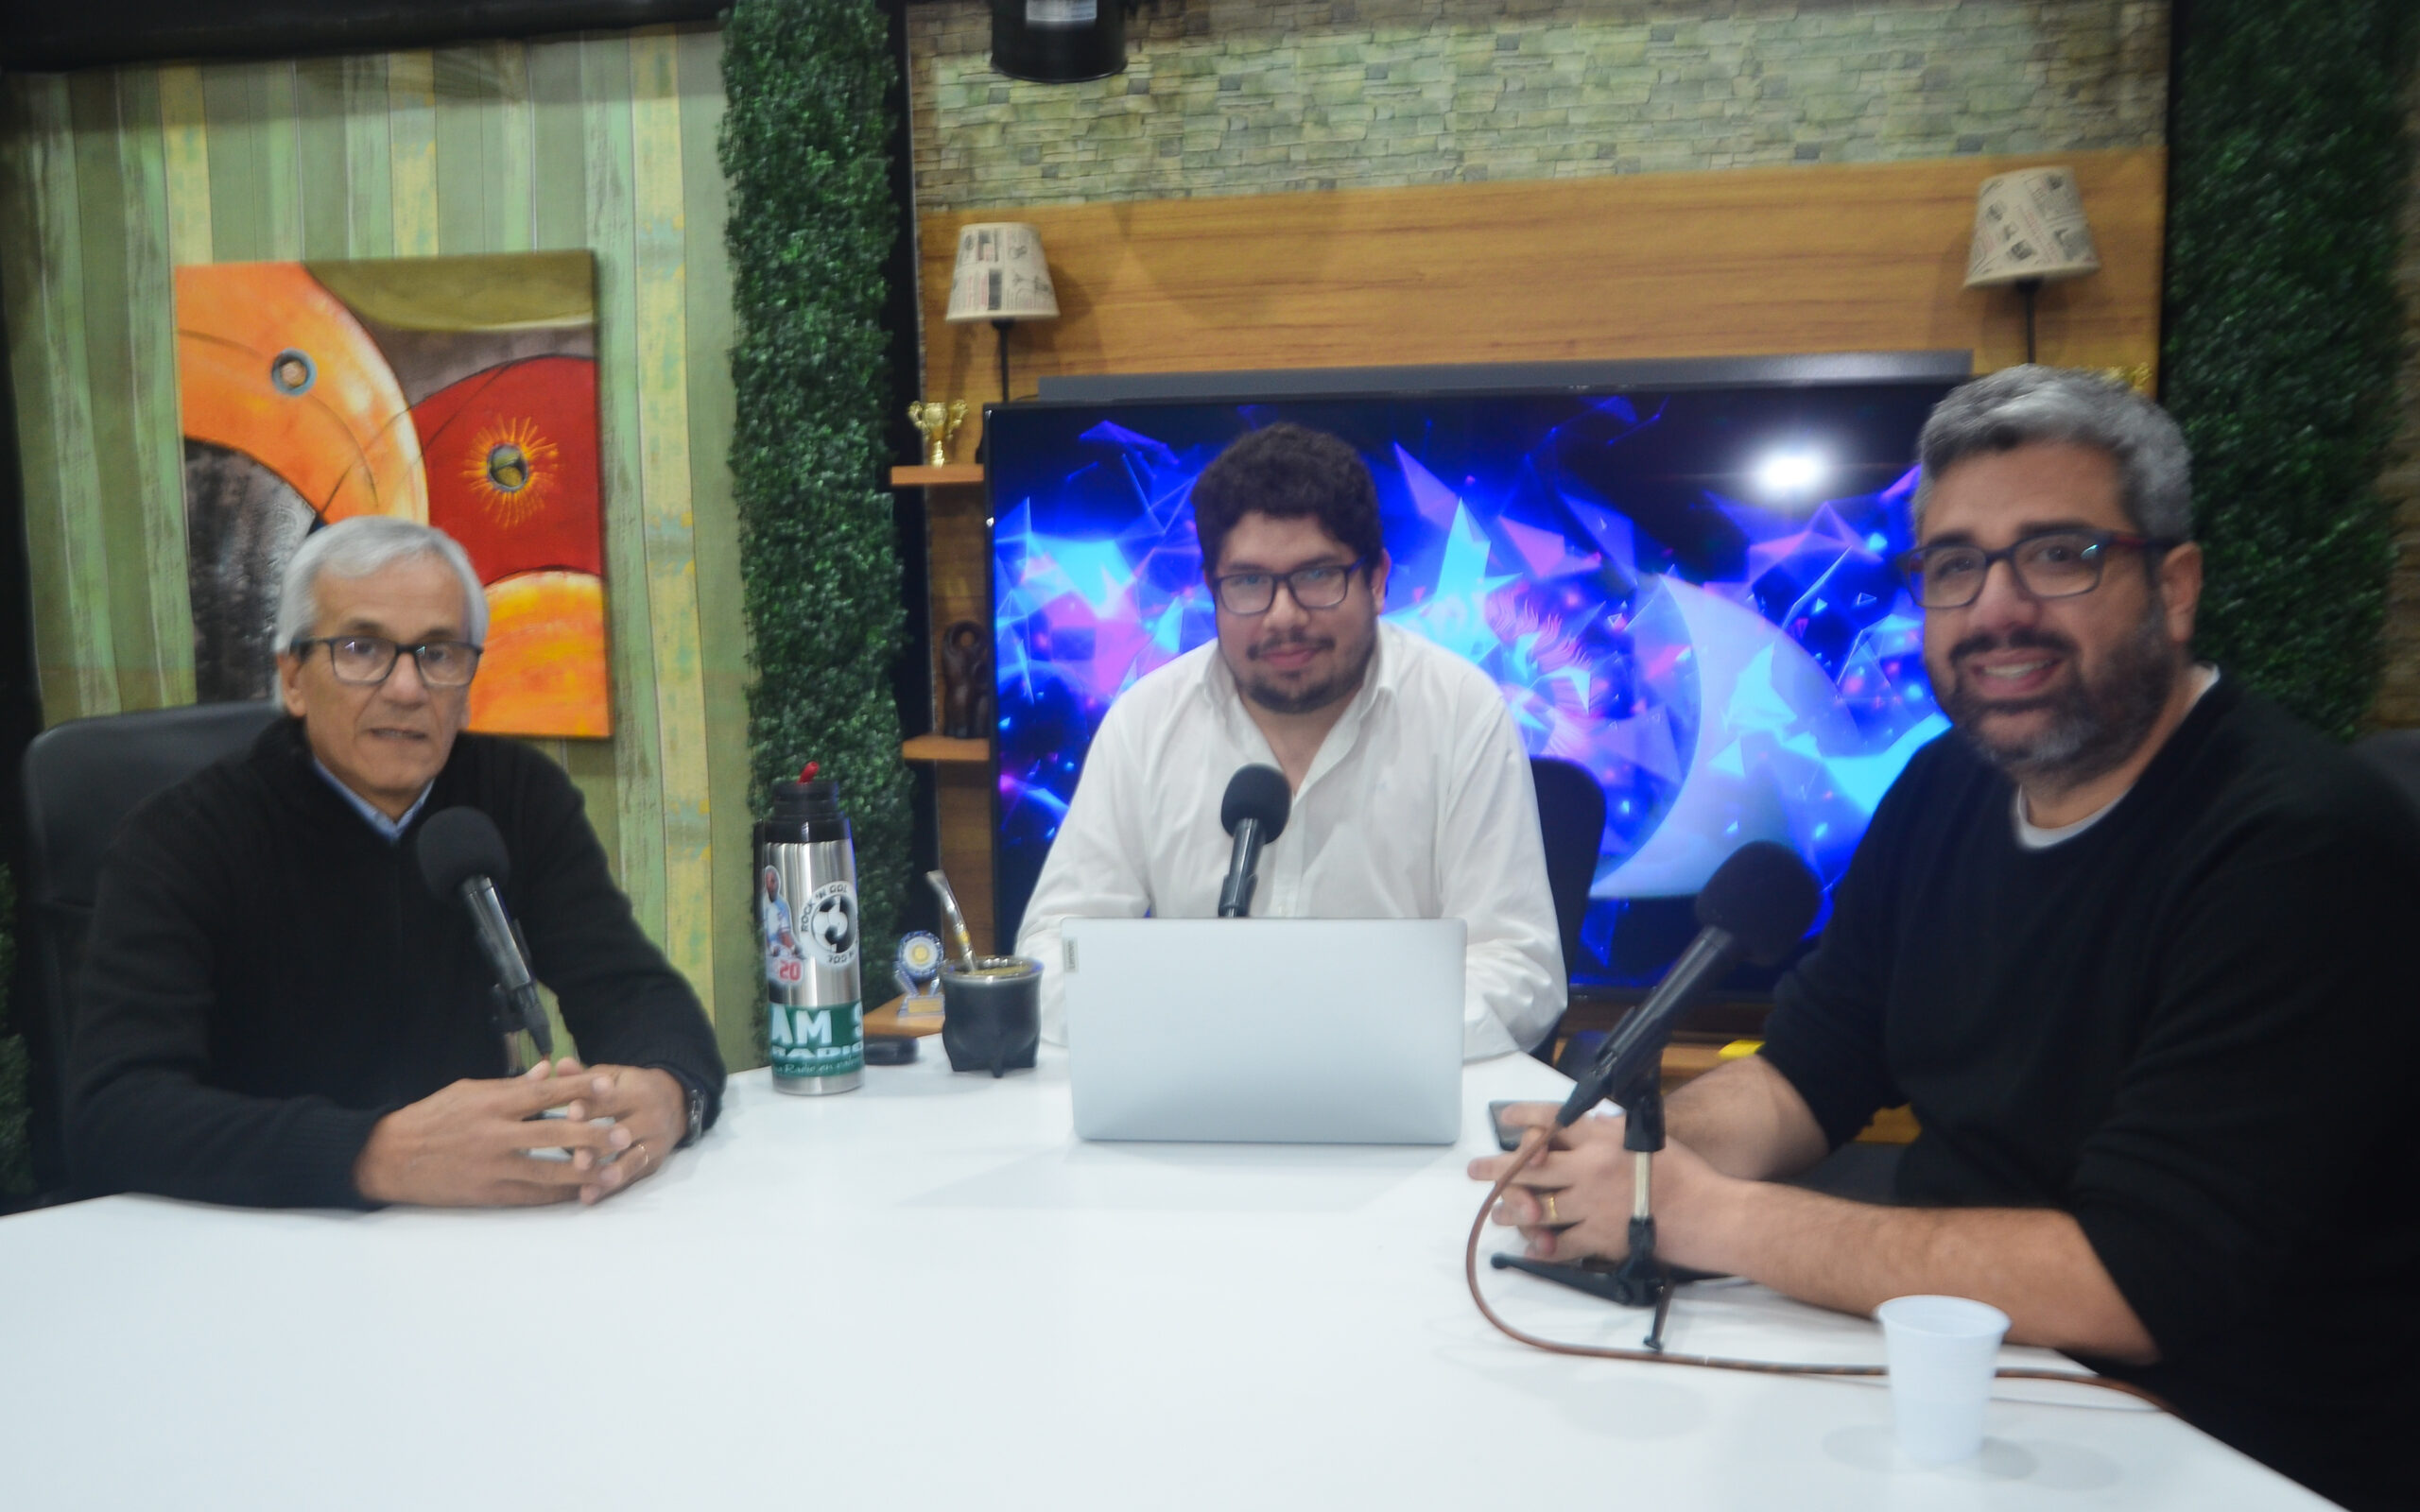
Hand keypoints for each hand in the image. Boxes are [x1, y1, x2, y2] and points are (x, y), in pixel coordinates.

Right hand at [354, 1058, 629, 1206]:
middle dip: (592, 1133)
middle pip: (554, 1132)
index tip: (610, 1083)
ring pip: (547, 1169)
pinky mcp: (486, 1193)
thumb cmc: (430, 1118)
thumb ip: (511, 1085)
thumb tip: (550, 1071)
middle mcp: (495, 1134)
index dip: (580, 1087)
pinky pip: (529, 1195)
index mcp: (491, 1103)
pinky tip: (578, 1192)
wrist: (388, 1157)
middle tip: (622, 1133)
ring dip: (582, 1170)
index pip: (545, 1092)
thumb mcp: (467, 1091)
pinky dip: (556, 1194)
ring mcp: (491, 1166)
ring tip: (611, 1170)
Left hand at [557, 1064, 688, 1205]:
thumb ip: (585, 1077)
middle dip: (600, 1146)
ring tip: (591, 1183)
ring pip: (632, 1159)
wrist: (676, 1103)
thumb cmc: (631, 1089)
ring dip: (611, 1172)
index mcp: (637, 1092)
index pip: (612, 1100)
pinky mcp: (653, 1163)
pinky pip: (631, 1178)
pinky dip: (609, 1189)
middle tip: (577, 1158)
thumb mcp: (613, 1077)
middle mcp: (650, 1118)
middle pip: (623, 1133)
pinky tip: (589, 1197)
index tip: (571, 1114)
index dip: (591, 1106)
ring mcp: (654, 1143)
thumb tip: (560, 1065)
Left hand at [1465, 1101, 1738, 1267]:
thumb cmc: (1684, 1172)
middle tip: (1475, 1170)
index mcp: (1602, 1137)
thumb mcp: (1646, 1136)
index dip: (1524, 1116)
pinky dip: (1543, 1247)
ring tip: (1496, 1213)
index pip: (1553, 1120)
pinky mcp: (1600, 1237)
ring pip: (1539, 1207)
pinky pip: (1562, 1245)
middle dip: (1497, 1168)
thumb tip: (1582, 1125)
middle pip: (1531, 1166)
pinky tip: (1530, 1247)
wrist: (1707, 1212)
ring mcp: (1592, 1204)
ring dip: (1512, 1211)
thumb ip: (1609, 1132)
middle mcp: (1590, 1167)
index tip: (1505, 1117)